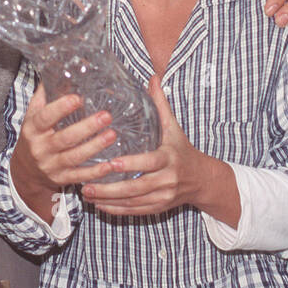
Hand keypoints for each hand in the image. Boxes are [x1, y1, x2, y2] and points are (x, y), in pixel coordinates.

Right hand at [10, 83, 122, 217]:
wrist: (25, 171)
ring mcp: (51, 165)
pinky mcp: (62, 179)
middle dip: (86, 128)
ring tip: (112, 134)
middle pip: (64, 138)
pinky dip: (96, 172)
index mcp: (33, 128)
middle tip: (106, 115)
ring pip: (74, 157)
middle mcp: (40, 148)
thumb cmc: (35, 135)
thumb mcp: (33, 115)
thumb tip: (60, 69)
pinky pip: (80, 176)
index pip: (45, 117)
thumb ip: (45, 95)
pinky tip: (111, 164)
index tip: (78, 98)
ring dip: (95, 146)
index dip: (60, 108)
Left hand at [82, 75, 233, 220]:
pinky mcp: (158, 208)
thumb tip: (152, 76)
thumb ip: (160, 104)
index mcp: (169, 158)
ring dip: (108, 200)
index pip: (149, 162)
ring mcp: (163, 197)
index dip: (131, 164)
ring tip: (86, 193)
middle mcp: (167, 180)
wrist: (202, 179)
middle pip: (136, 187)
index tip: (110, 163)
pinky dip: (116, 210)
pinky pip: (135, 211)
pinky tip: (99, 205)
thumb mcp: (173, 127)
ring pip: (133, 202)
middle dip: (110, 188)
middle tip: (86, 184)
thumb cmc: (182, 149)